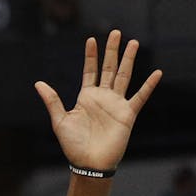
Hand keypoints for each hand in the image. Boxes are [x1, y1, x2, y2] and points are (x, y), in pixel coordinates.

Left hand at [36, 31, 161, 172]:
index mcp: (86, 97)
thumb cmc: (73, 145)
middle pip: (109, 68)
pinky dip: (149, 86)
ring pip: (124, 76)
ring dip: (129, 60)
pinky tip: (157, 73)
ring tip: (133, 43)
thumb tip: (38, 83)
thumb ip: (52, 101)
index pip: (90, 71)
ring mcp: (116, 104)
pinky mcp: (127, 114)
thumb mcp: (60, 120)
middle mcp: (102, 97)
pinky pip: (140, 97)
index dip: (91, 56)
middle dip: (112, 51)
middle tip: (115, 32)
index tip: (91, 39)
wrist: (89, 163)